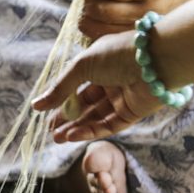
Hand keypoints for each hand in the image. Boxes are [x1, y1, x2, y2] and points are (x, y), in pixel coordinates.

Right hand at [32, 30, 161, 141]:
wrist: (157, 59)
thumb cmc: (118, 54)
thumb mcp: (81, 67)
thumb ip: (60, 88)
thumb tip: (36, 105)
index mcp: (100, 64)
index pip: (76, 86)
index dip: (60, 101)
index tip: (44, 114)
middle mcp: (112, 81)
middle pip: (85, 105)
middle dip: (67, 119)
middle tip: (51, 133)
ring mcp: (123, 98)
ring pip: (95, 117)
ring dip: (76, 128)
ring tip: (58, 139)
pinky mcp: (133, 112)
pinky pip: (109, 125)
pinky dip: (90, 131)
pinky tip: (73, 136)